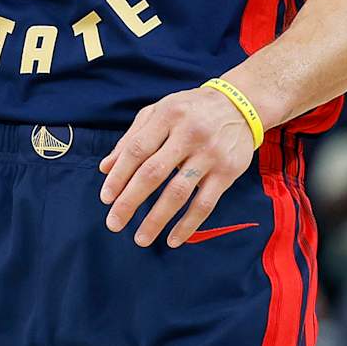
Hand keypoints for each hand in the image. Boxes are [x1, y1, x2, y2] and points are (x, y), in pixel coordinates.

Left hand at [98, 85, 258, 247]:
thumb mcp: (159, 112)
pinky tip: (173, 239)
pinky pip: (205, 204)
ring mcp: (210, 154)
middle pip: (153, 173)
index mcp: (167, 115)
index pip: (137, 150)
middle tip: (113, 224)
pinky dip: (188, 225)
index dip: (119, 176)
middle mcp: (188, 134)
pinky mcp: (227, 172)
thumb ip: (132, 138)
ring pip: (178, 192)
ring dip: (157, 219)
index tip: (105, 199)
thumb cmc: (190, 110)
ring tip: (140, 238)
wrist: (241, 106)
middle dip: (130, 201)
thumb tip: (106, 168)